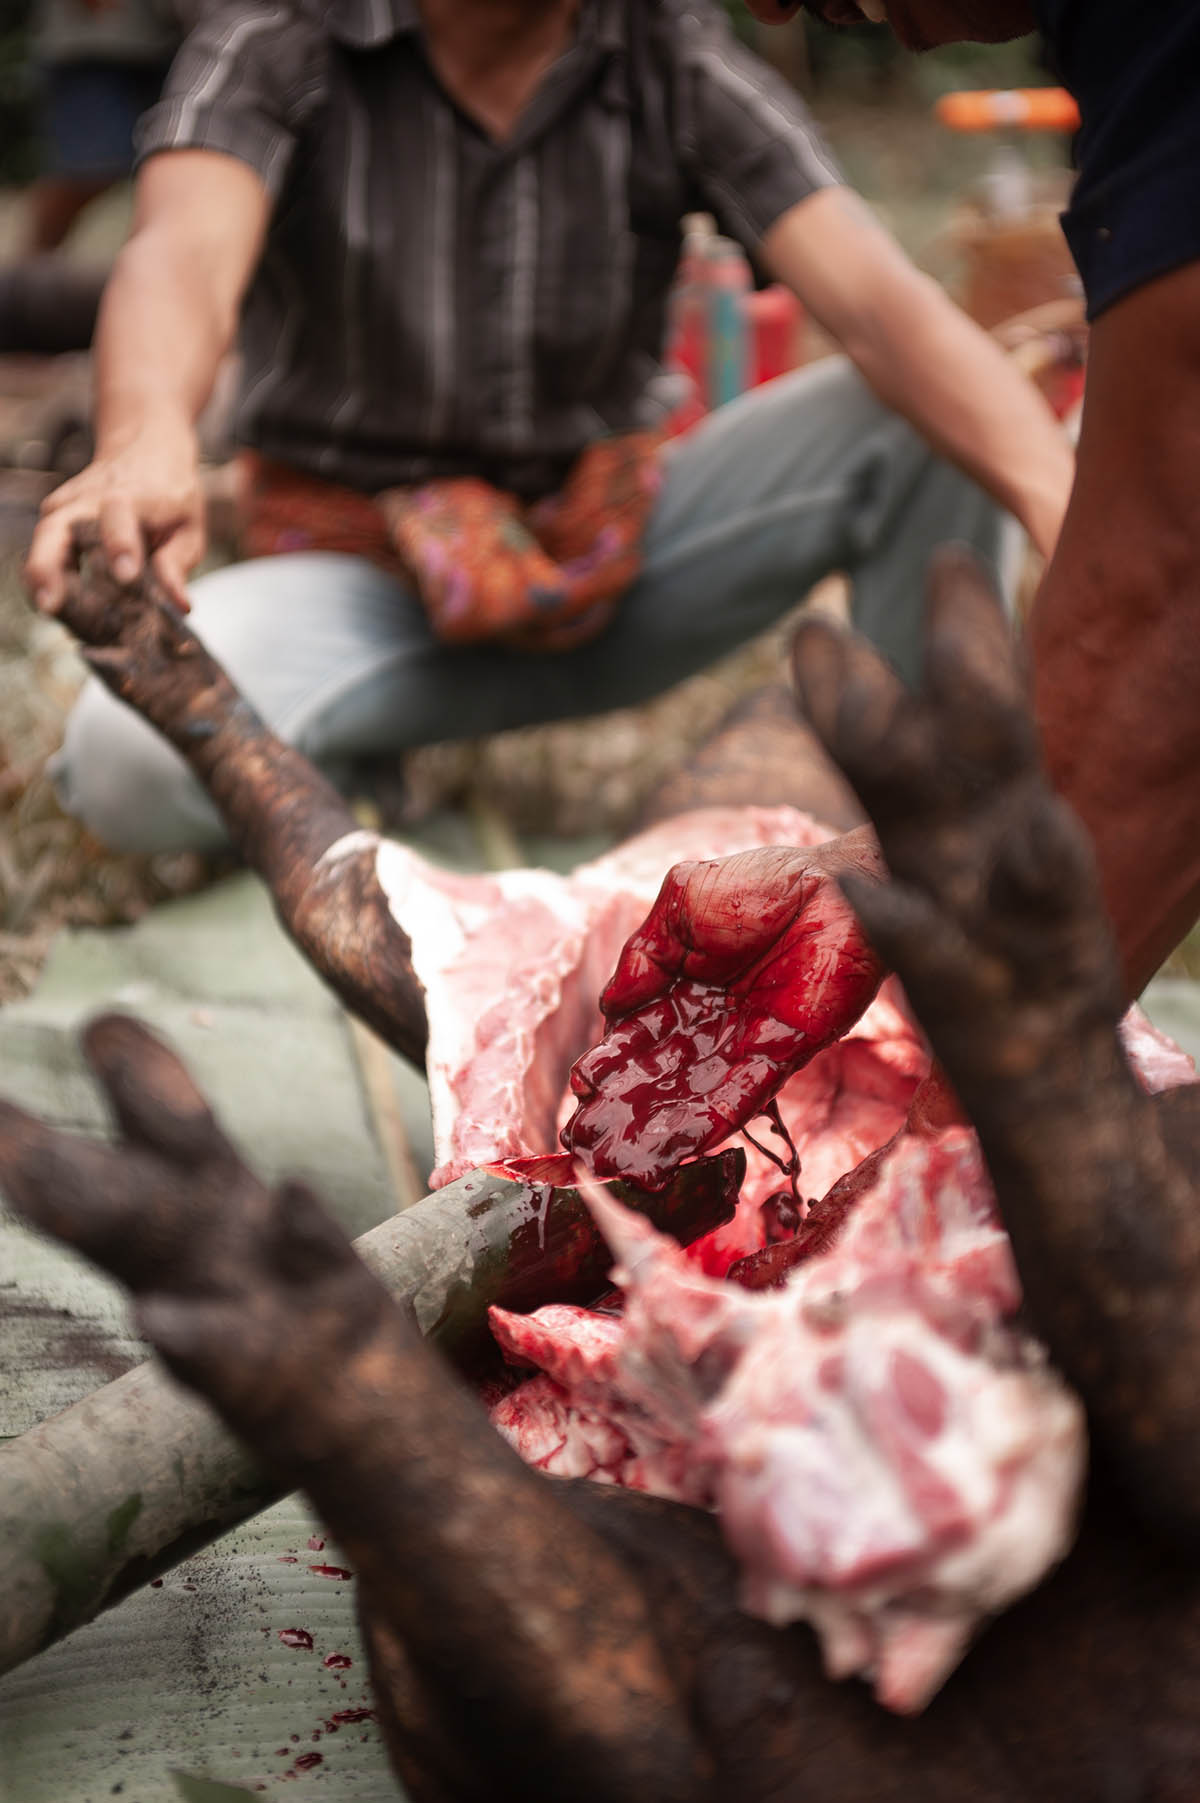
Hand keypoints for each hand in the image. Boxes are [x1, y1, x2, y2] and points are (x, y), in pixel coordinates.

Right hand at [25, 426, 204, 613]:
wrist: (145, 449)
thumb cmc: (170, 493)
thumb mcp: (188, 526)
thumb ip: (178, 563)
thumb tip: (178, 604)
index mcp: (129, 496)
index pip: (118, 517)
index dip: (121, 545)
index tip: (127, 576)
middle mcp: (87, 500)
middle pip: (56, 530)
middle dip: (48, 567)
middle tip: (49, 604)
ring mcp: (64, 508)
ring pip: (42, 543)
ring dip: (40, 578)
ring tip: (49, 611)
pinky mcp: (55, 519)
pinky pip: (45, 551)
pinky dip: (48, 578)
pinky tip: (60, 606)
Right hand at [563, 829, 885, 1187]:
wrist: (838, 887)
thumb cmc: (762, 883)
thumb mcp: (682, 900)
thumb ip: (643, 953)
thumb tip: (608, 1005)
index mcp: (678, 985)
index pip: (634, 1034)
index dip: (607, 1064)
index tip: (580, 1093)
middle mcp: (706, 1021)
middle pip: (656, 1076)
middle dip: (622, 1111)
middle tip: (588, 1146)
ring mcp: (743, 1042)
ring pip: (689, 1096)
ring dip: (656, 1131)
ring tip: (622, 1163)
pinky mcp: (782, 1055)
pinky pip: (739, 1096)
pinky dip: (709, 1123)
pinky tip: (679, 1149)